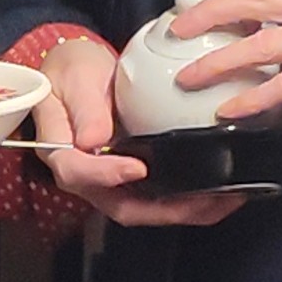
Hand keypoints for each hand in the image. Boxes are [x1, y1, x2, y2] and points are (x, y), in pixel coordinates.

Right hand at [24, 33, 247, 229]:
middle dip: (162, 210)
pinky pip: (155, 195)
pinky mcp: (129, 174)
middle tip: (202, 201)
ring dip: (181, 210)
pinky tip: (213, 191)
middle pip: (119, 205)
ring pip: (143, 207)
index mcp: (62, 151)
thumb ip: (85, 108)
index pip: (78, 173)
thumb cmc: (70, 71)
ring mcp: (110, 178)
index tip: (137, 168)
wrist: (77, 71)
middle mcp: (86, 174)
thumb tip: (93, 140)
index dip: (107, 175)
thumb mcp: (75, 78)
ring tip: (220, 200)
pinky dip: (184, 198)